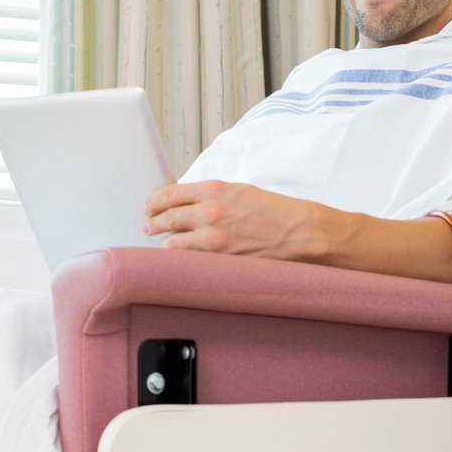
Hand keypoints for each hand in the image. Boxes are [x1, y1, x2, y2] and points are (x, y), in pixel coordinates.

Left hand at [143, 180, 340, 260]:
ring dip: (165, 243)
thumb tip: (187, 203)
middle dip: (154, 222)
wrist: (301, 233)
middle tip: (149, 225)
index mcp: (215, 189)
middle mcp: (209, 212)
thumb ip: (212, 196)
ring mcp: (213, 239)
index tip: (150, 206)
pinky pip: (188, 261)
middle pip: (166, 217)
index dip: (155, 201)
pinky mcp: (219, 260)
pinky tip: (181, 259)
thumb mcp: (241, 192)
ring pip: (172, 243)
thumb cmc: (276, 212)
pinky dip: (181, 260)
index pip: (169, 194)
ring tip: (163, 243)